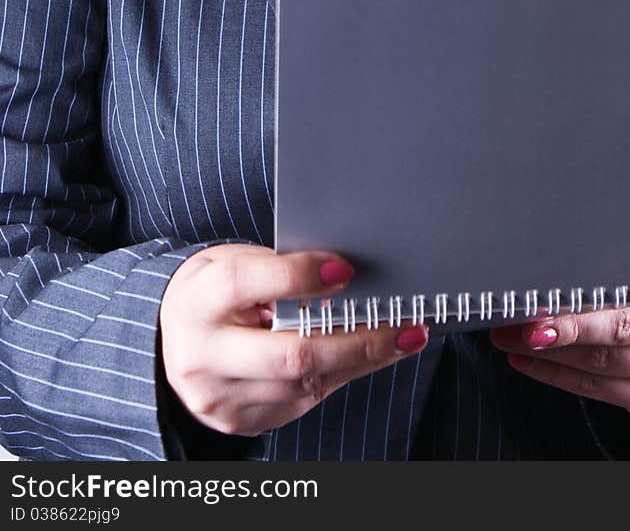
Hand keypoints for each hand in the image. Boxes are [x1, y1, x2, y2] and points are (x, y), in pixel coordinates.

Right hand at [159, 244, 428, 438]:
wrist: (170, 341)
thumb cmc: (213, 291)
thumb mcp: (230, 262)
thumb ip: (276, 268)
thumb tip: (343, 274)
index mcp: (198, 302)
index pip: (246, 284)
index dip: (297, 276)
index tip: (345, 268)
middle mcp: (204, 356)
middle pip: (289, 354)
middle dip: (357, 341)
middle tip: (405, 325)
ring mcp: (221, 397)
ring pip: (306, 384)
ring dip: (362, 360)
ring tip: (403, 337)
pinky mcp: (240, 422)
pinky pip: (303, 401)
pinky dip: (341, 375)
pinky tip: (367, 355)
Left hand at [489, 256, 629, 420]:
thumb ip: (609, 267)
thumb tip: (550, 262)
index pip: (626, 292)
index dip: (583, 299)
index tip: (543, 297)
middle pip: (616, 331)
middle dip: (563, 329)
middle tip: (522, 324)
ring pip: (600, 364)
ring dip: (549, 354)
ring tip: (511, 340)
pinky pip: (595, 388)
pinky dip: (555, 374)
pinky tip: (526, 360)